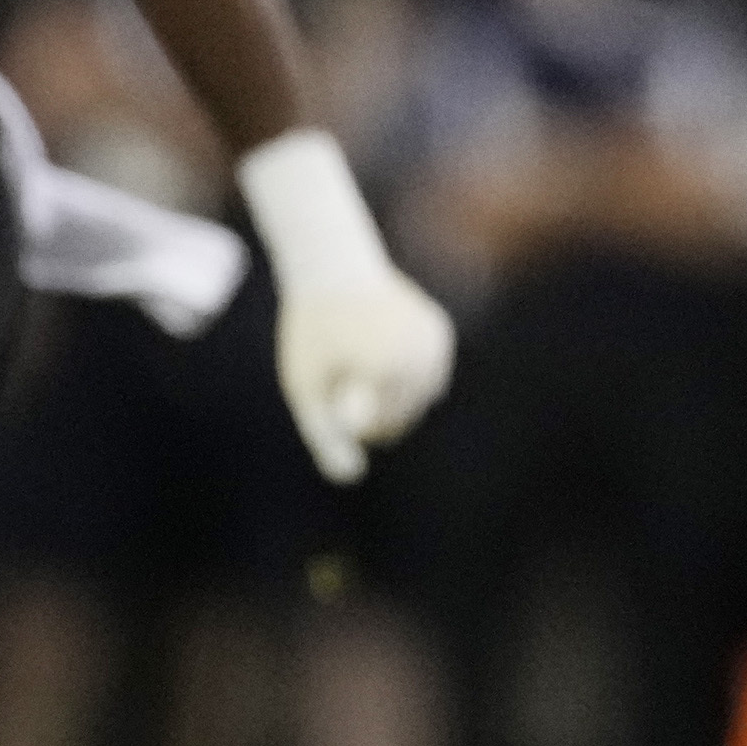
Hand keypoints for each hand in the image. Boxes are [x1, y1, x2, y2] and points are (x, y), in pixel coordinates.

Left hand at [271, 260, 457, 489]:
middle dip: (371, 407)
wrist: (334, 268)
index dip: (349, 416)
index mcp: (387, 370)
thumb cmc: (313, 332)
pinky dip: (405, 374)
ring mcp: (436, 344)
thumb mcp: (305, 388)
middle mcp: (420, 356)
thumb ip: (325, 437)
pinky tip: (382, 350)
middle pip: (402, 418)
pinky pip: (427, 377)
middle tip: (342, 373)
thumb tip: (350, 477)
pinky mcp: (441, 334)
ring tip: (362, 360)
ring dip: (390, 394)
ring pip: (418, 400)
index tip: (333, 386)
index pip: (379, 430)